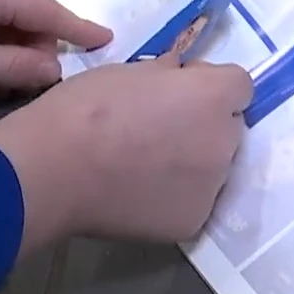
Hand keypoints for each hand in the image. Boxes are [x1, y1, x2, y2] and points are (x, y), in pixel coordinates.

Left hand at [0, 0, 111, 93]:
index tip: (105, 40)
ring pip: (5, 19)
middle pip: (27, 13)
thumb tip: (52, 70)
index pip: (46, 9)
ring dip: (15, 50)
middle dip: (40, 47)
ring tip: (16, 85)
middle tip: (44, 83)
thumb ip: (14, 69)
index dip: (76, 28)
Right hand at [0, 53, 254, 255]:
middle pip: (228, 128)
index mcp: (212, 97)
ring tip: (144, 166)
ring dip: (192, 162)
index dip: (212, 86)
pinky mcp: (193, 221)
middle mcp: (224, 141)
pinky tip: (139, 193)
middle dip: (203, 124)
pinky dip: (175, 196)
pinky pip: (194, 200)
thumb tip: (177, 76)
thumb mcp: (129, 72)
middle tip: (159, 130)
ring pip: (213, 167)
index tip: (182, 91)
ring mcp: (212, 186)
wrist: (54, 169)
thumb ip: (166, 76)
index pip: (240, 85)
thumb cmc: (85, 109)